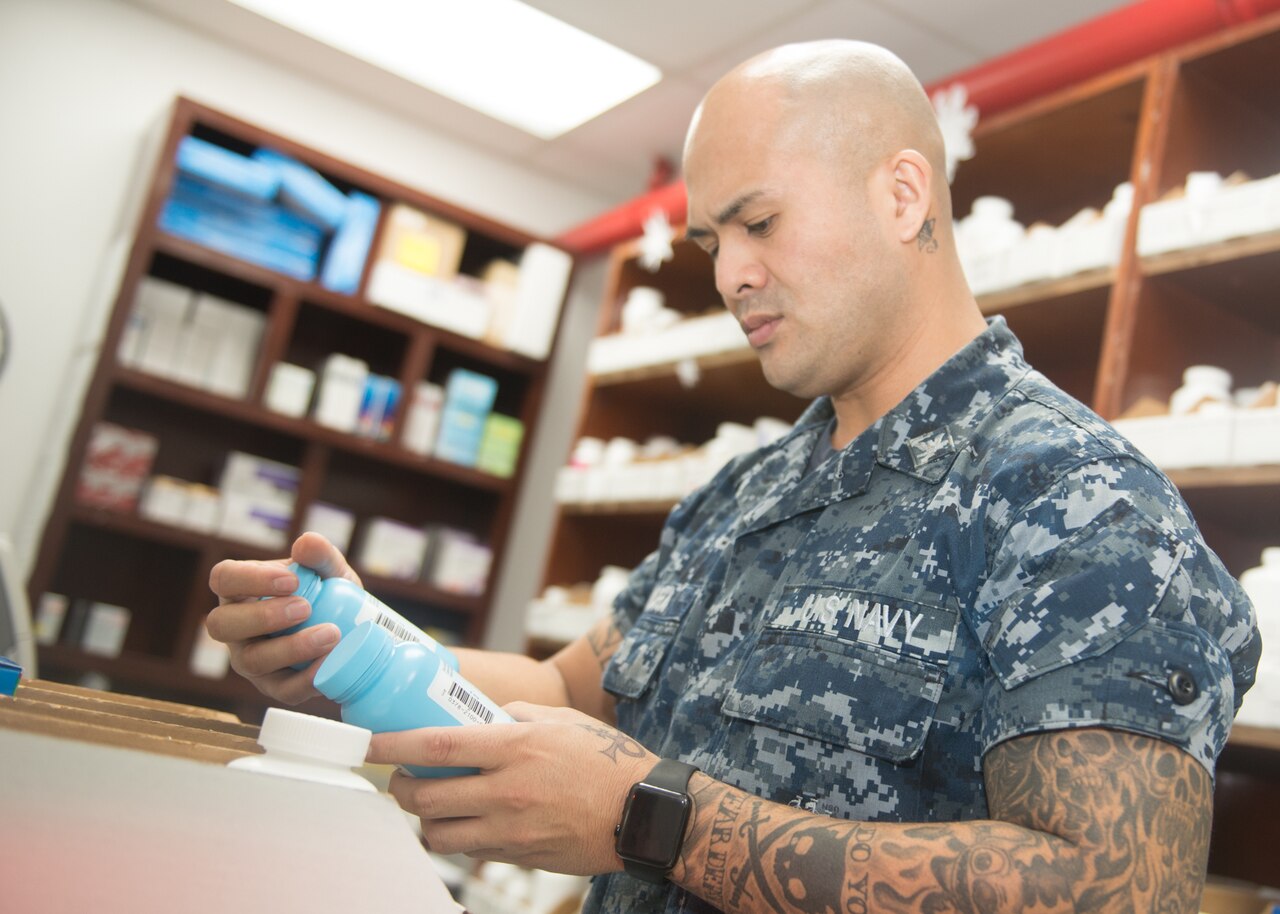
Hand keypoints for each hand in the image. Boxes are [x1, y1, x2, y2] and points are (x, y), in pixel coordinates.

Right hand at [205, 532, 360, 703]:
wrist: (355, 632)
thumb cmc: (329, 594)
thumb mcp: (329, 571)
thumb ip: (320, 555)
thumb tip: (306, 544)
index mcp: (240, 589)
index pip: (224, 578)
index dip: (250, 579)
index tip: (291, 580)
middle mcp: (235, 627)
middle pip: (222, 625)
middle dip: (263, 616)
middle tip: (306, 608)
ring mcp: (250, 660)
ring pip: (252, 661)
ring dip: (291, 648)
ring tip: (331, 634)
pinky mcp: (273, 687)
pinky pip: (282, 689)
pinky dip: (306, 678)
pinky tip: (329, 664)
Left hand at [368, 703, 657, 874]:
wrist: (642, 812)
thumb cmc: (607, 760)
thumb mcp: (561, 722)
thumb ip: (517, 716)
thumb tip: (484, 718)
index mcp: (515, 748)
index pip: (437, 746)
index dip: (394, 745)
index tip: (369, 742)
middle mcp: (507, 791)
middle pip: (426, 798)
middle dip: (403, 789)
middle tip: (404, 779)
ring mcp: (512, 829)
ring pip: (440, 835)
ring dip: (429, 819)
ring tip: (437, 804)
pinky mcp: (520, 856)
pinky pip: (472, 852)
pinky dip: (461, 837)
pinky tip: (473, 821)